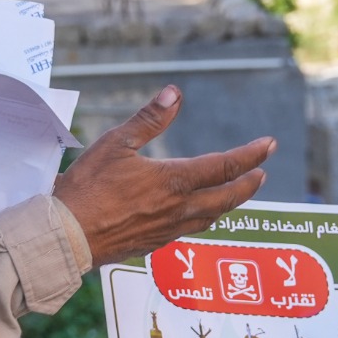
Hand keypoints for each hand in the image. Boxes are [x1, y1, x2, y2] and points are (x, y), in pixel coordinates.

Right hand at [52, 87, 272, 266]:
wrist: (68, 237)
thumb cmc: (88, 188)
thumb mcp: (116, 144)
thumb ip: (149, 119)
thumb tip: (174, 94)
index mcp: (174, 180)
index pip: (224, 166)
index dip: (251, 154)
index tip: (269, 145)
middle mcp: (179, 208)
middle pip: (228, 197)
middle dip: (249, 183)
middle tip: (263, 173)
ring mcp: (169, 229)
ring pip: (213, 216)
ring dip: (231, 203)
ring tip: (238, 193)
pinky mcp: (155, 243)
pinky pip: (192, 230)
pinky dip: (206, 218)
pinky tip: (201, 215)